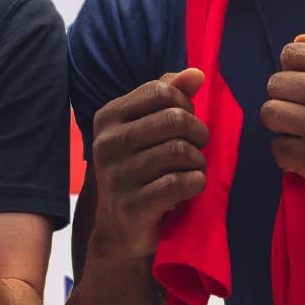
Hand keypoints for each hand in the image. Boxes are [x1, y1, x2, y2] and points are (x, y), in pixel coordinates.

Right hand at [89, 69, 209, 259]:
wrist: (120, 230)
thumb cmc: (140, 172)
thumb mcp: (146, 130)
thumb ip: (169, 97)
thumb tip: (196, 74)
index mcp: (108, 118)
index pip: (161, 90)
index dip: (185, 104)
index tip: (187, 123)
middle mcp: (107, 143)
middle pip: (174, 119)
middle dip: (198, 134)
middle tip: (197, 149)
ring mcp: (116, 175)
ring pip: (179, 151)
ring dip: (198, 161)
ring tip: (193, 169)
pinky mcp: (131, 205)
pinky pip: (179, 183)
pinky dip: (195, 183)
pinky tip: (191, 187)